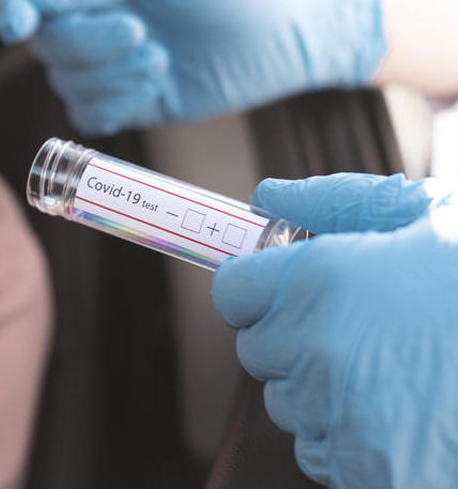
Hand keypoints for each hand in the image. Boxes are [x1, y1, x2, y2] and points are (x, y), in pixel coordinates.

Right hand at [0, 0, 387, 134]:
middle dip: (88, 44)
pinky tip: (153, 88)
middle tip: (142, 34)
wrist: (297, 28)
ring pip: (67, 83)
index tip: (18, 23)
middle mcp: (96, 19)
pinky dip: (115, 106)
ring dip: (112, 77)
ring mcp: (112, 65)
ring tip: (163, 60)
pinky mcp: (132, 102)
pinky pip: (90, 115)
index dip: (14, 8)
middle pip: (47, 44)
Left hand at [212, 173, 457, 487]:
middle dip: (291, 338)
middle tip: (355, 328)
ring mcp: (337, 415)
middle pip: (256, 351)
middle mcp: (315, 349)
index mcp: (321, 280)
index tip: (283, 290)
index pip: (231, 292)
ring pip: (286, 403)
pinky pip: (319, 451)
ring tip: (388, 370)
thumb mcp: (423, 216)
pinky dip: (345, 436)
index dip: (256, 288)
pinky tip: (399, 411)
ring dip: (318, 389)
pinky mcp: (362, 467)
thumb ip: (335, 201)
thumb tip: (270, 193)